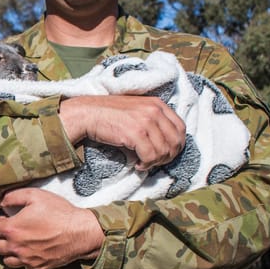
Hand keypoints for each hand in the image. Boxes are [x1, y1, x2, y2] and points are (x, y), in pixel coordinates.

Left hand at [0, 188, 102, 268]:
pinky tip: (32, 251)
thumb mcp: (35, 195)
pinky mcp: (38, 268)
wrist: (81, 232)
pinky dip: (24, 261)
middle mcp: (16, 247)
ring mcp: (26, 260)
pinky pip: (23, 268)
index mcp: (12, 229)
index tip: (3, 219)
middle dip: (0, 238)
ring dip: (10, 251)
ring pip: (7, 260)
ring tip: (19, 242)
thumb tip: (1, 203)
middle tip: (12, 231)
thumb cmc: (59, 212)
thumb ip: (13, 197)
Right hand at [59, 95, 184, 170]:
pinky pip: (150, 156)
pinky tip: (137, 165)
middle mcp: (155, 110)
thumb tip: (166, 143)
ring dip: (155, 162)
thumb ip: (153, 120)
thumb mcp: (137, 110)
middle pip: (176, 141)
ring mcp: (146, 121)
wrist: (88, 114)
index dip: (177, 145)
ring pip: (164, 151)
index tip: (166, 153)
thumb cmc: (109, 114)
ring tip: (143, 163)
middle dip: (168, 156)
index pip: (181, 128)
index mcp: (157, 104)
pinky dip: (145, 165)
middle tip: (154, 162)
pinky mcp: (136, 133)